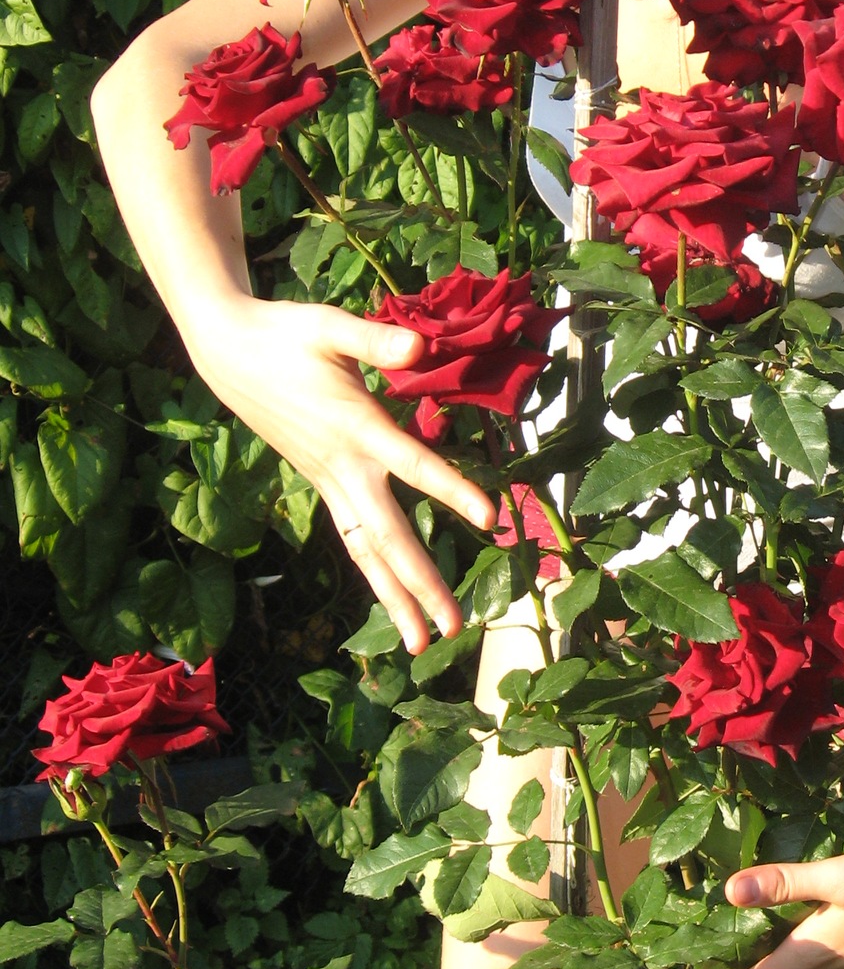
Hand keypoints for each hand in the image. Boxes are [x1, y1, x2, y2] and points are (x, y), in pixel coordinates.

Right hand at [186, 294, 495, 653]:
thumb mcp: (329, 326)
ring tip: (422, 642)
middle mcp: (343, 465)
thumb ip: (376, 340)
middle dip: (420, 585)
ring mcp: (329, 479)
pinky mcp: (322, 481)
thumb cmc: (284, 332)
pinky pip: (352, 536)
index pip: (413, 465)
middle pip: (386, 537)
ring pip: (366, 550)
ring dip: (395, 596)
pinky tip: (394, 596)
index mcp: (354, 426)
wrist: (227, 352)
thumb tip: (418, 346)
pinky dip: (375, 570)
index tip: (490, 518)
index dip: (452, 491)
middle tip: (452, 629)